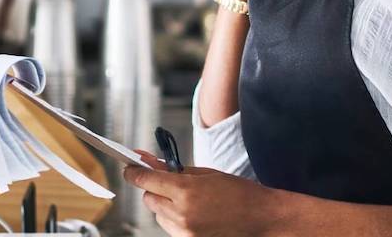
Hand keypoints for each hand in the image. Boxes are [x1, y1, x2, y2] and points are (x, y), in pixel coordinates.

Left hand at [125, 150, 279, 236]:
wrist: (261, 219)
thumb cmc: (239, 193)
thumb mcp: (207, 174)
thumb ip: (176, 170)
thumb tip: (150, 162)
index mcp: (186, 190)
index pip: (146, 180)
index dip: (134, 172)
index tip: (129, 168)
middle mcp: (181, 214)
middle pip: (149, 199)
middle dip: (153, 188)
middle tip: (167, 182)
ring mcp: (185, 232)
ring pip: (158, 215)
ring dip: (164, 205)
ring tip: (188, 200)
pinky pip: (170, 228)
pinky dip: (174, 219)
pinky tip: (193, 213)